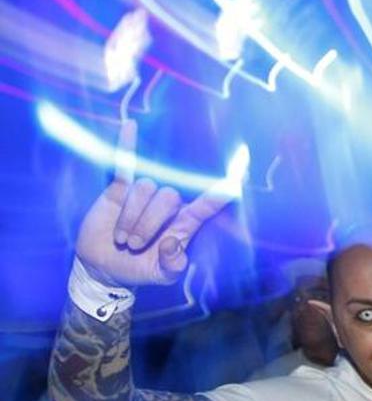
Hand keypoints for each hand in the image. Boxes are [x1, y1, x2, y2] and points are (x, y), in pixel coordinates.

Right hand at [75, 121, 231, 286]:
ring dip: (130, 218)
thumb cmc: (140, 268)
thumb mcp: (160, 274)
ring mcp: (145, 194)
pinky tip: (129, 126)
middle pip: (168, 198)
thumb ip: (172, 265)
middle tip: (134, 246)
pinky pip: (125, 164)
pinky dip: (127, 146)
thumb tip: (172, 244)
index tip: (238, 177)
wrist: (105, 267)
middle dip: (148, 225)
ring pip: (144, 190)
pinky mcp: (119, 189)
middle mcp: (169, 204)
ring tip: (122, 239)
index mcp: (185, 222)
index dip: (221, 193)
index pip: (208, 204)